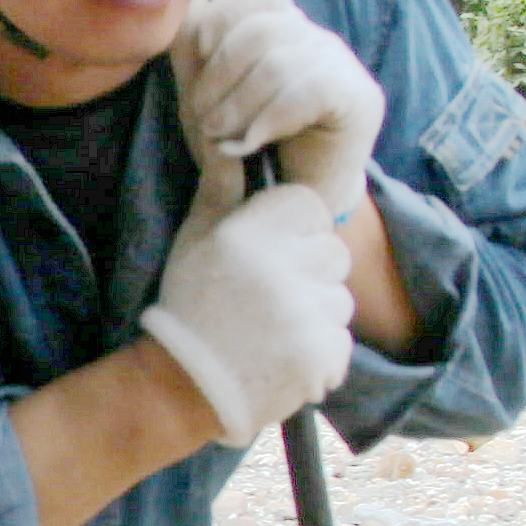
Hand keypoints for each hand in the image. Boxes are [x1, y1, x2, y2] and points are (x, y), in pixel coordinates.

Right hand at [139, 176, 356, 445]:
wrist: (184, 385)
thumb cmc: (191, 303)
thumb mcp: (196, 238)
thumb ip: (221, 187)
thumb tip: (229, 139)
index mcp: (252, 233)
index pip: (311, 208)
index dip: (296, 232)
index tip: (271, 257)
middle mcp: (282, 268)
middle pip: (332, 253)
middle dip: (311, 274)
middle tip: (270, 300)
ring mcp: (305, 314)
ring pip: (340, 300)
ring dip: (316, 316)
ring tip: (274, 332)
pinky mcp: (321, 354)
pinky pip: (341, 343)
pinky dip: (319, 354)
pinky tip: (283, 358)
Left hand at [174, 0, 382, 217]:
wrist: (291, 203)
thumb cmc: (247, 147)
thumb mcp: (206, 95)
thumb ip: (193, 48)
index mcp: (281, 28)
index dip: (223, 15)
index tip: (202, 54)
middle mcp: (315, 39)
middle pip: (261, 28)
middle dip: (220, 75)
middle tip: (206, 118)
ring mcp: (341, 66)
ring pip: (280, 61)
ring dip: (239, 103)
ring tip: (223, 135)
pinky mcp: (360, 98)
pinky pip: (311, 89)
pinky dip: (271, 117)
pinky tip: (254, 141)